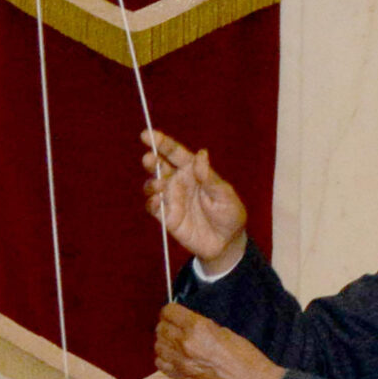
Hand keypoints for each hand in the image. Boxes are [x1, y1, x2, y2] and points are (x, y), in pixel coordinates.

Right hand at [142, 130, 248, 271]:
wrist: (226, 243)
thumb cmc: (229, 215)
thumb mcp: (225, 195)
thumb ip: (210, 177)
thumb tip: (201, 154)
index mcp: (194, 171)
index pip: (175, 154)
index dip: (162, 143)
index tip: (148, 135)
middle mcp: (179, 182)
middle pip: (160, 166)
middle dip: (152, 160)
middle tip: (149, 159)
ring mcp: (171, 199)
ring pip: (153, 185)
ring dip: (151, 183)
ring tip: (159, 185)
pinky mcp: (166, 217)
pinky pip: (153, 207)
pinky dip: (152, 202)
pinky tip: (157, 201)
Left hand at [155, 303, 283, 378]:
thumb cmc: (247, 360)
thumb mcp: (226, 333)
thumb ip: (203, 327)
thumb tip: (189, 324)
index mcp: (198, 329)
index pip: (170, 312)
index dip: (171, 310)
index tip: (174, 312)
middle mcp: (185, 345)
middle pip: (161, 328)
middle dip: (167, 324)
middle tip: (175, 326)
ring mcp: (181, 363)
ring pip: (158, 346)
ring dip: (164, 341)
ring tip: (174, 341)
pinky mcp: (181, 378)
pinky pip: (161, 364)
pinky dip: (164, 358)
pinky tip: (173, 356)